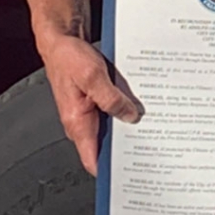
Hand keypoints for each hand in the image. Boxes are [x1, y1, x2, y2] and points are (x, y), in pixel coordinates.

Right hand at [39, 35, 139, 175]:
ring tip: (153, 125)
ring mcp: (87, 112)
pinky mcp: (94, 101)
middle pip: (105, 144)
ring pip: (111, 127)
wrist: (62, 41)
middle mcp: (80, 121)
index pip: (91, 158)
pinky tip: (141, 106)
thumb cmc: (69, 57)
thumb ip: (111, 99)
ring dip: (129, 125)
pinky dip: (125, 110)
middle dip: (127, 145)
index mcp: (76, 121)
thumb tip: (130, 117)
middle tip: (152, 145)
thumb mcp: (94, 76)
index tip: (130, 173)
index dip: (109, 169)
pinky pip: (111, 111)